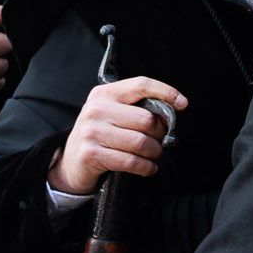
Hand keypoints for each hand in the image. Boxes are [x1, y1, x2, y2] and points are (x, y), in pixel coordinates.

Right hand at [46, 76, 187, 196]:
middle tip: (159, 141)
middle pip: (146, 119)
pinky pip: (131, 161)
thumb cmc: (100, 135)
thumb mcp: (111, 113)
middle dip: (160, 134)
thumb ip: (135, 107)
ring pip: (141, 142)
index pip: (141, 85)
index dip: (166, 92)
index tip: (182, 104)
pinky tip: (148, 168)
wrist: (71, 162)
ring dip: (154, 153)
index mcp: (105, 94)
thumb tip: (171, 111)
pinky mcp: (91, 154)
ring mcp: (92, 132)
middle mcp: (97, 109)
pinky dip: (146, 167)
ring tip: (154, 155)